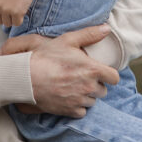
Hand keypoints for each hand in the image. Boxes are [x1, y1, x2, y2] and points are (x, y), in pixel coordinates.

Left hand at [0, 0, 37, 27]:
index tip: (3, 8)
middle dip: (5, 17)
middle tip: (11, 6)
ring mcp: (6, 10)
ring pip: (8, 24)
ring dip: (13, 18)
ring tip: (16, 7)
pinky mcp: (16, 13)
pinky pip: (17, 23)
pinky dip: (20, 19)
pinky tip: (21, 9)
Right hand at [0, 25, 119, 117]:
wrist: (27, 78)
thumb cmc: (46, 57)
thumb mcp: (67, 40)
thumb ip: (89, 34)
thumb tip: (107, 29)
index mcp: (92, 70)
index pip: (114, 78)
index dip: (109, 75)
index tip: (101, 72)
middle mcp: (89, 87)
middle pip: (103, 91)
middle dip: (95, 85)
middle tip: (82, 78)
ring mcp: (79, 101)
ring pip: (92, 101)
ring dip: (86, 96)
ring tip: (73, 87)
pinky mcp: (69, 111)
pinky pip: (81, 112)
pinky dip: (77, 107)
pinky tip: (68, 97)